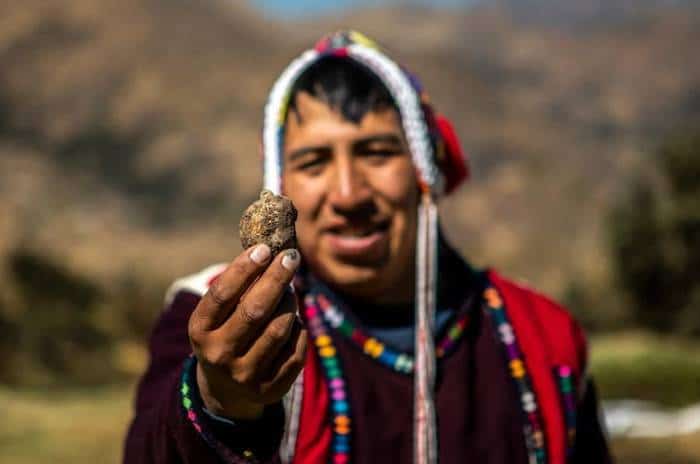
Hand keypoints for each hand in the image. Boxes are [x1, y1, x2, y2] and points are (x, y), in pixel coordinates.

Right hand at [188, 245, 306, 419]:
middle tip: (291, 257)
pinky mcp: (270, 389)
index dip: (244, 269)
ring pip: (279, 329)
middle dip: (276, 279)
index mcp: (200, 331)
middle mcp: (218, 355)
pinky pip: (296, 349)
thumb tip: (271, 249)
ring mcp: (244, 376)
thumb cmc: (226, 334)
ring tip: (290, 291)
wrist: (225, 390)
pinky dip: (299, 329)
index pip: (222, 295)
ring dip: (290, 303)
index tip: (264, 248)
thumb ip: (239, 287)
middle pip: (254, 311)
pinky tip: (293, 321)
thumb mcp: (219, 315)